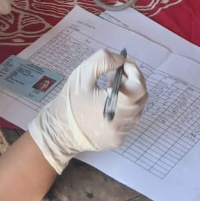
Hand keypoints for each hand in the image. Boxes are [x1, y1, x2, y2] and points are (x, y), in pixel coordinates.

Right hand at [28, 49, 147, 172]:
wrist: (58, 131)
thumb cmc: (70, 102)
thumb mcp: (83, 74)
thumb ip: (104, 61)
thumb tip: (121, 60)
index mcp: (116, 107)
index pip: (139, 87)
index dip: (134, 72)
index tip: (123, 64)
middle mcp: (123, 123)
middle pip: (141, 97)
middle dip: (132, 81)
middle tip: (116, 74)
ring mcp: (122, 134)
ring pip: (137, 108)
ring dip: (129, 94)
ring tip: (110, 88)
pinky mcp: (118, 140)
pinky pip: (129, 119)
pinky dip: (124, 108)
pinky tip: (108, 103)